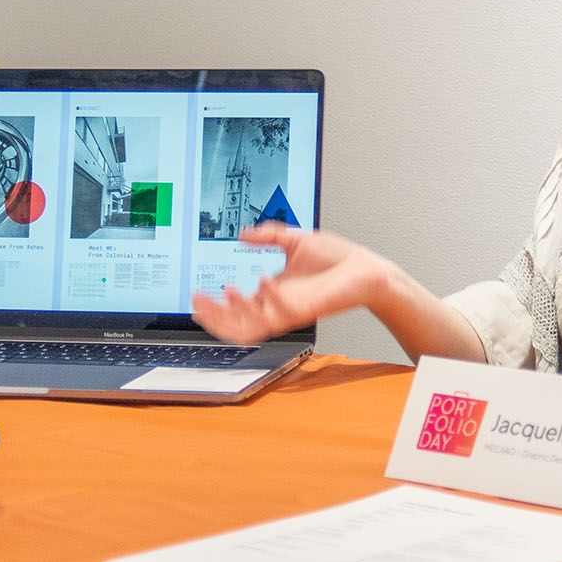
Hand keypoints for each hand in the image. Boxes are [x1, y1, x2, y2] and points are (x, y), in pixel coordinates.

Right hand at [190, 223, 393, 343]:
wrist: (366, 269)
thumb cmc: (336, 259)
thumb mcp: (294, 239)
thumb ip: (268, 236)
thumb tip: (242, 233)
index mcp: (271, 294)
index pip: (235, 310)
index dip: (213, 308)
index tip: (196, 295)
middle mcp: (277, 307)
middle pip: (236, 326)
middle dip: (214, 316)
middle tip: (198, 301)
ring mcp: (290, 312)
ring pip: (253, 327)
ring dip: (236, 312)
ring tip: (227, 290)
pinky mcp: (306, 311)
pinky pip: (281, 312)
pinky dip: (269, 297)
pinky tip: (263, 278)